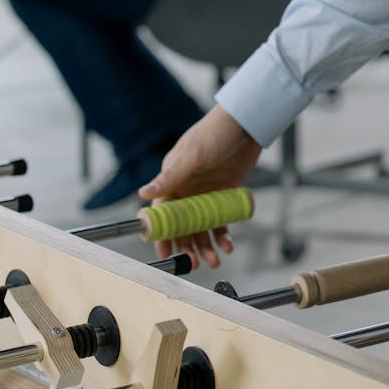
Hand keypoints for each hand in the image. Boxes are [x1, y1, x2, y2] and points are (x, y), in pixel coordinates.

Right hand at [138, 104, 261, 269]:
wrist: (246, 124)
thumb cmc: (214, 133)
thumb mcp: (192, 155)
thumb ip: (170, 177)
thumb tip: (143, 194)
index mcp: (173, 181)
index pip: (163, 214)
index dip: (163, 235)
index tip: (165, 254)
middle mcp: (186, 191)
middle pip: (183, 226)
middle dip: (187, 246)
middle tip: (194, 263)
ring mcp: (205, 196)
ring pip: (202, 228)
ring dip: (206, 246)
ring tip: (214, 261)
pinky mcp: (223, 197)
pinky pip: (220, 222)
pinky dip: (223, 235)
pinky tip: (228, 245)